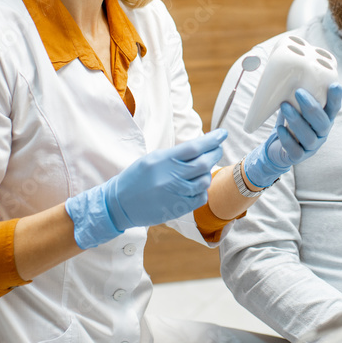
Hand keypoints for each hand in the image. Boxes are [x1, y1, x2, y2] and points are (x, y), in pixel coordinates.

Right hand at [65, 130, 226, 248]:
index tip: (222, 134)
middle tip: (217, 149)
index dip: (212, 140)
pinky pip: (200, 198)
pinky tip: (197, 186)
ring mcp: (175, 193)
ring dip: (208, 173)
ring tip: (203, 169)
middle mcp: (170, 176)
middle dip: (215, 153)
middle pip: (204, 163)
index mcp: (163, 160)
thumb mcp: (152, 159)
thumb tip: (200, 147)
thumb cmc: (136, 178)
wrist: (119, 203)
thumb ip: (175, 154)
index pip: (194, 147)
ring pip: (204, 181)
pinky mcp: (177, 208)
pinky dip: (202, 191)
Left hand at [243, 83, 341, 188]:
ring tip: (284, 106)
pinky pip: (295, 150)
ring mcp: (311, 146)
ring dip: (296, 120)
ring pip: (309, 136)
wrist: (279, 148)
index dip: (336, 98)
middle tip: (298, 92)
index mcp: (324, 118)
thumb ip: (298, 93)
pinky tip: (280, 129)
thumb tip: (289, 68)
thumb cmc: (291, 121)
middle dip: (311, 107)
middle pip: (323, 123)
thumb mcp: (297, 107)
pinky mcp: (298, 157)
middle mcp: (321, 133)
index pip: (334, 108)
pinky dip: (287, 139)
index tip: (335, 85)